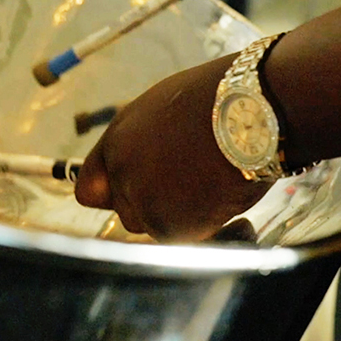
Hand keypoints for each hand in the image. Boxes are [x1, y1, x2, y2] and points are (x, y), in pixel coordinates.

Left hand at [74, 55, 270, 241]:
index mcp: (117, 139)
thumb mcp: (163, 110)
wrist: (251, 110)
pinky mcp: (171, 226)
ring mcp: (144, 200)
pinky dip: (209, 229)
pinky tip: (229, 201)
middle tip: (190, 186)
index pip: (89, 187)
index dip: (112, 193)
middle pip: (125, 212)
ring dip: (180, 217)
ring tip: (212, 185)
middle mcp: (122, 171)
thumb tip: (146, 161)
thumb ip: (142, 143)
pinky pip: (185, 239)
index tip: (133, 195)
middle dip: (153, 206)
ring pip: (154, 227)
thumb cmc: (220, 101)